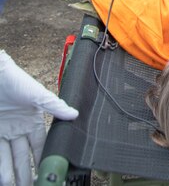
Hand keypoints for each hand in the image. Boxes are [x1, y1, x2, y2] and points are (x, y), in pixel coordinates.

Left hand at [0, 51, 77, 185]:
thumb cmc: (16, 80)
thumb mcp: (37, 94)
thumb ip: (55, 106)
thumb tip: (75, 114)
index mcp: (33, 121)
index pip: (40, 146)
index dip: (44, 160)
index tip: (48, 174)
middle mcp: (19, 130)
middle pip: (24, 158)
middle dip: (27, 174)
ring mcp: (5, 132)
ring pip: (10, 160)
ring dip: (12, 175)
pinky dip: (1, 166)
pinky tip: (3, 178)